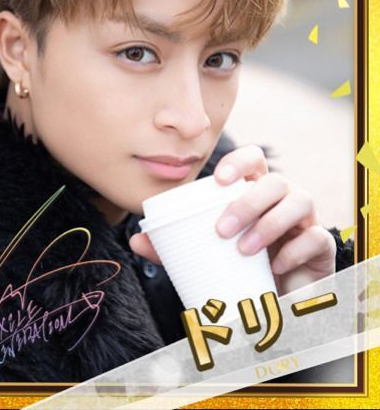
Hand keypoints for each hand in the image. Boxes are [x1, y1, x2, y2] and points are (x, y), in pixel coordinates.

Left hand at [129, 145, 336, 295]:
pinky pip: (316, 237)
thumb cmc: (240, 264)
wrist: (274, 299)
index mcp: (255, 190)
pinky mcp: (321, 245)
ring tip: (244, 249)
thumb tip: (137, 238)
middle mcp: (283, 197)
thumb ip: (173, 246)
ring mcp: (305, 219)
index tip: (218, 179)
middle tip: (222, 229)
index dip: (239, 161)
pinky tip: (277, 265)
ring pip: (299, 200)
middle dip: (248, 201)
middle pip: (274, 180)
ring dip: (270, 223)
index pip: (253, 159)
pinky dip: (297, 249)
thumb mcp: (205, 253)